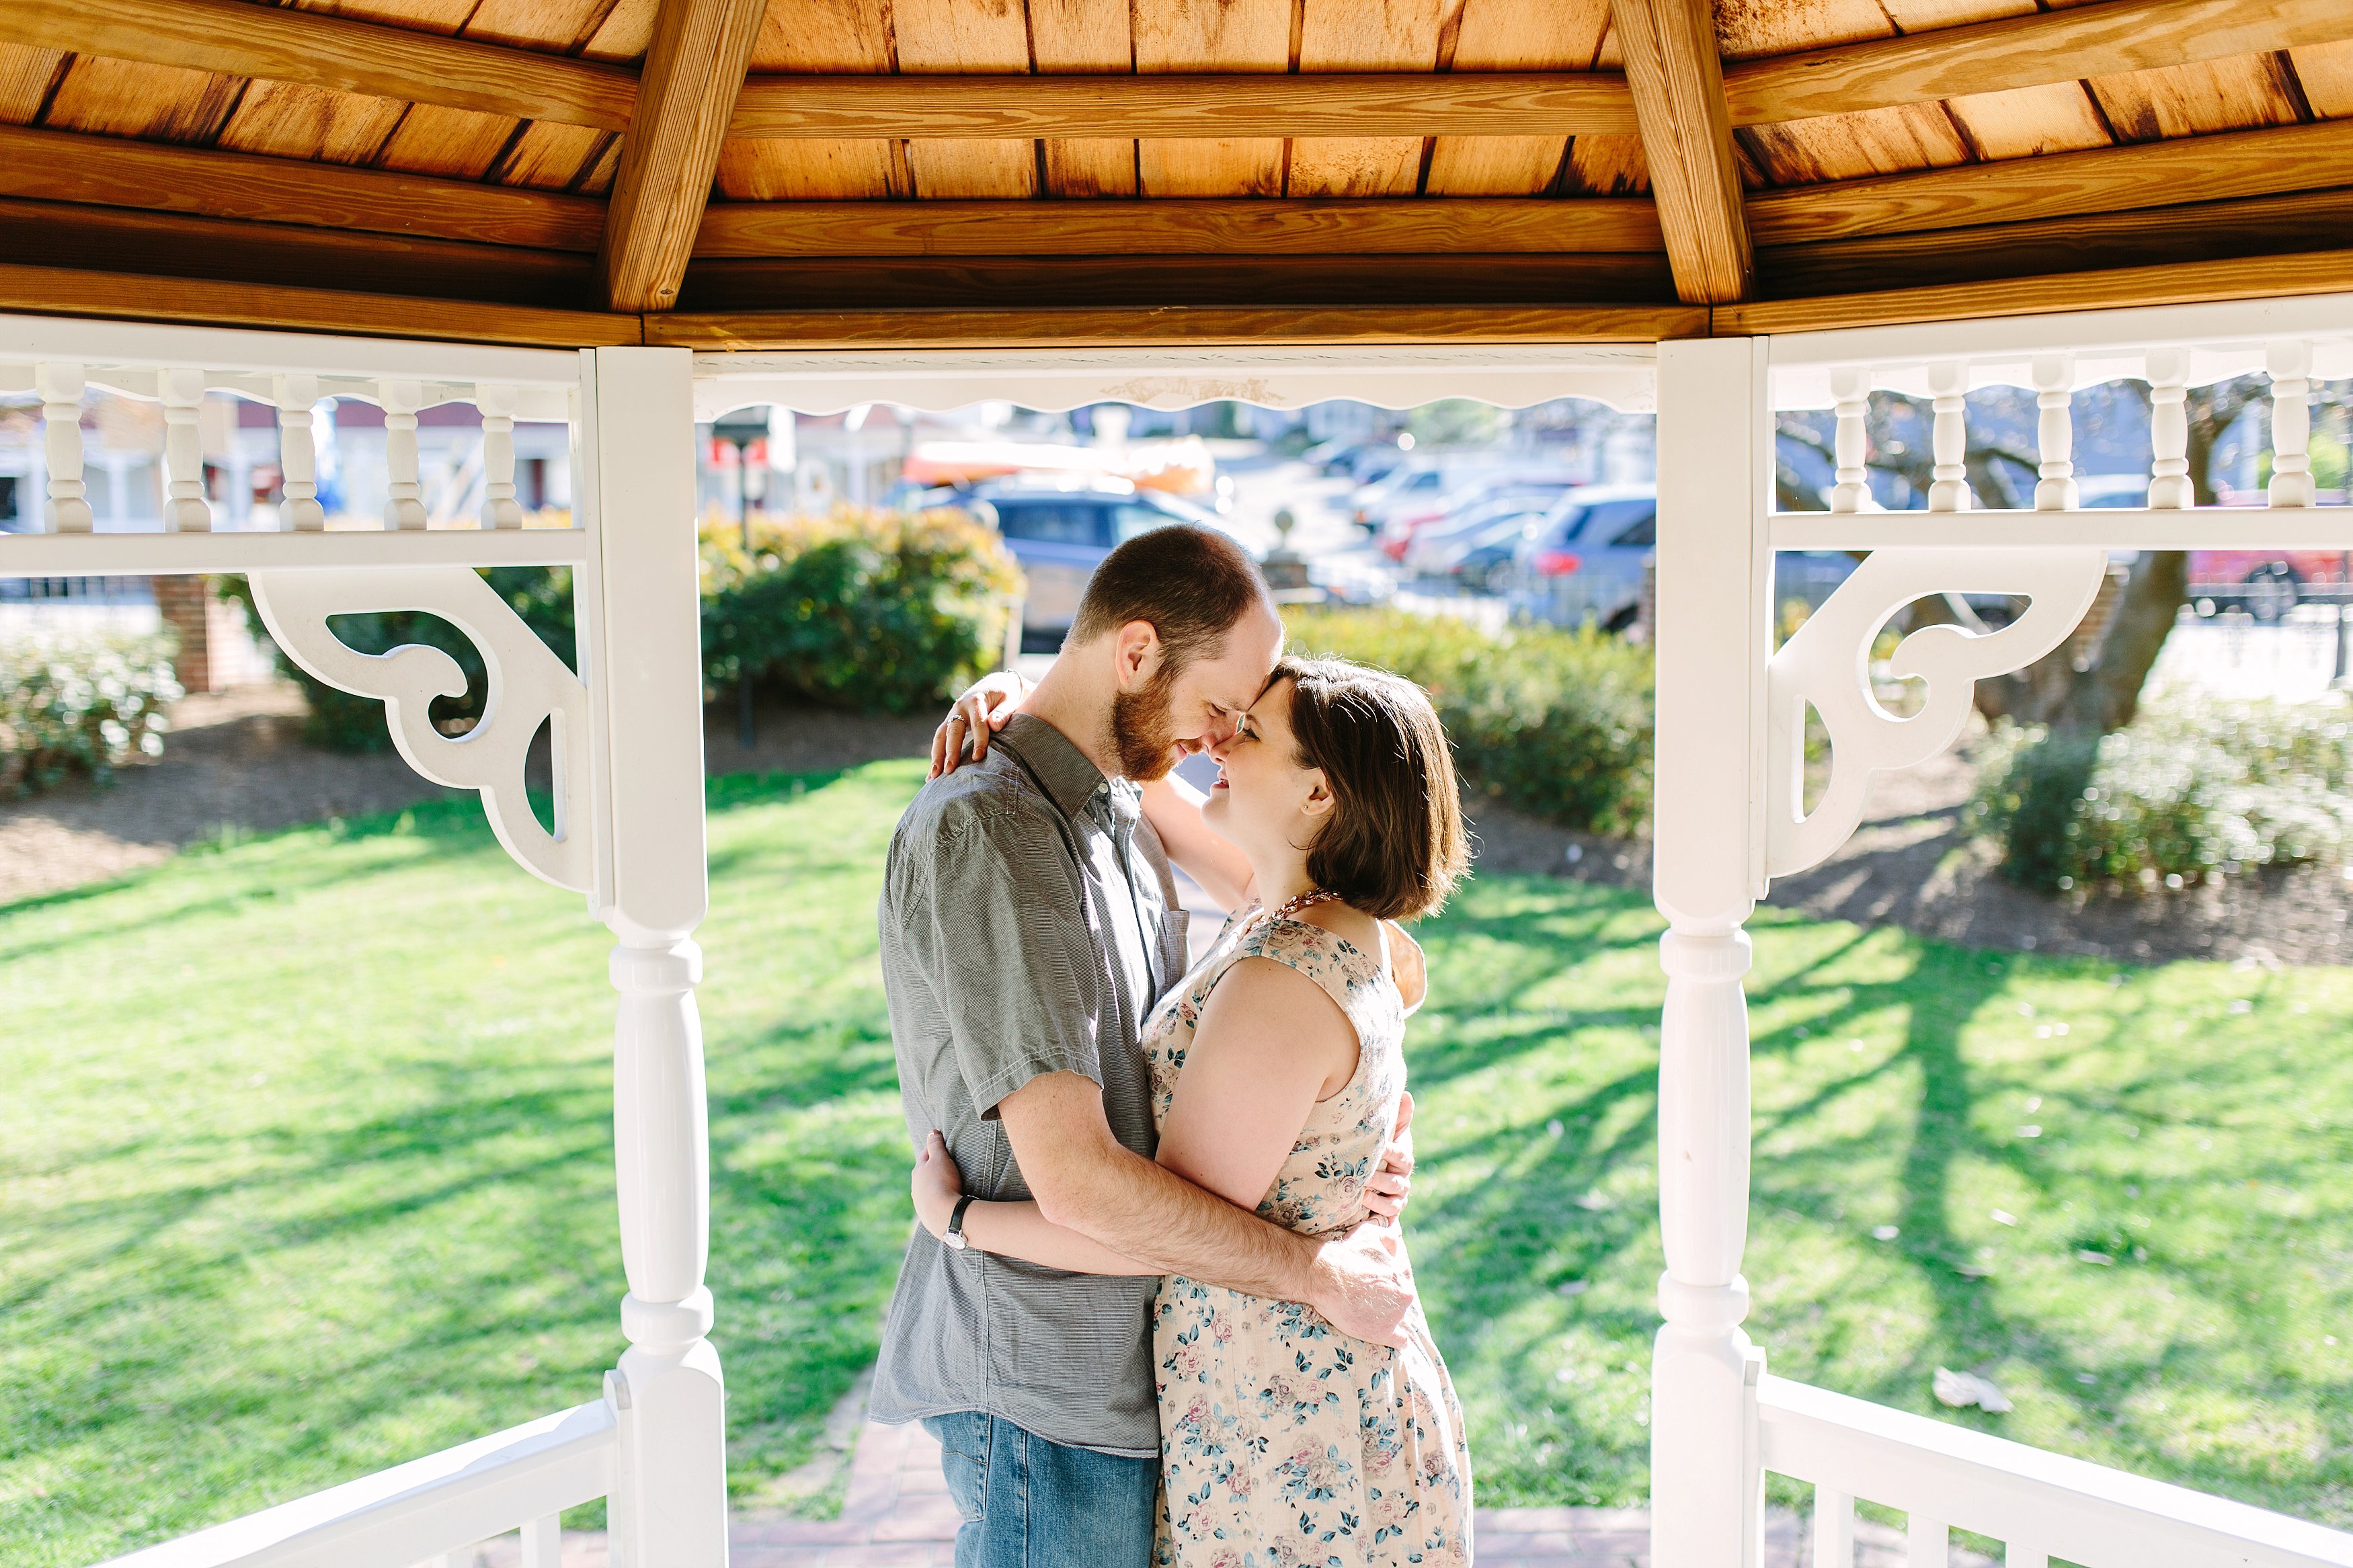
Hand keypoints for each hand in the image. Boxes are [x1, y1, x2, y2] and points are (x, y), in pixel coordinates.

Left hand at [912, 1130, 965, 1238]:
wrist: (945, 1214)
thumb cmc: (943, 1182)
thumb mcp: (940, 1159)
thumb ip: (936, 1144)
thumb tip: (931, 1131)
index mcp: (918, 1171)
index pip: (925, 1155)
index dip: (933, 1149)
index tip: (940, 1145)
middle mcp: (915, 1187)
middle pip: (924, 1174)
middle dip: (933, 1169)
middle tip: (946, 1165)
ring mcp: (920, 1203)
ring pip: (927, 1190)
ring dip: (934, 1187)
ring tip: (947, 1186)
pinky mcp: (927, 1216)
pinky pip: (932, 1205)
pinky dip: (938, 1201)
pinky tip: (945, 1202)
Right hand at [930, 671, 1033, 778]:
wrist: (994, 685)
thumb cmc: (1005, 696)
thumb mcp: (1009, 700)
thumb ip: (1004, 712)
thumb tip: (995, 726)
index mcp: (976, 700)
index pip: (978, 723)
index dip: (979, 740)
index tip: (978, 757)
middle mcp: (960, 707)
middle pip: (953, 730)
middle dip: (951, 750)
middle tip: (949, 769)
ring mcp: (952, 715)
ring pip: (941, 736)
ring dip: (937, 756)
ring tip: (934, 777)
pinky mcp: (949, 724)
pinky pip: (940, 740)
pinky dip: (936, 757)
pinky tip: (932, 775)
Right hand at [1307, 1222, 1416, 1348]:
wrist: (1325, 1276)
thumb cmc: (1346, 1254)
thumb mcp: (1370, 1234)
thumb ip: (1388, 1237)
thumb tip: (1396, 1240)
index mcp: (1402, 1276)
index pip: (1400, 1281)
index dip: (1386, 1282)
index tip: (1373, 1285)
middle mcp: (1404, 1296)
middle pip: (1400, 1301)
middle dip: (1387, 1300)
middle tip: (1367, 1299)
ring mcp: (1395, 1317)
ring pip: (1398, 1318)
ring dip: (1387, 1317)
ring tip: (1368, 1315)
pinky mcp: (1383, 1334)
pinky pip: (1401, 1341)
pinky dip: (1397, 1339)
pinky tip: (1389, 1337)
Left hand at [1362, 1090, 1413, 1224]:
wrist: (1372, 1179)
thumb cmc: (1380, 1150)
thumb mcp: (1388, 1133)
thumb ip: (1398, 1116)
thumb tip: (1405, 1095)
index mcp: (1404, 1159)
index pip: (1403, 1156)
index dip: (1391, 1152)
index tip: (1377, 1146)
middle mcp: (1402, 1179)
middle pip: (1397, 1181)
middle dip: (1380, 1178)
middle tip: (1362, 1174)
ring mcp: (1397, 1198)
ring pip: (1393, 1201)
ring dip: (1377, 1198)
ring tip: (1361, 1192)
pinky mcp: (1390, 1213)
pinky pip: (1389, 1217)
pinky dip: (1379, 1214)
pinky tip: (1364, 1206)